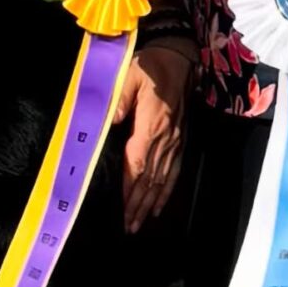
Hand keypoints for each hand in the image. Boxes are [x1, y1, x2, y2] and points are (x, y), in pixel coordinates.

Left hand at [114, 39, 197, 233]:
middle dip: (138, 205)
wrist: (179, 59)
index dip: (129, 189)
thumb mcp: (128, 77)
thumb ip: (116, 101)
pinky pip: (175, 171)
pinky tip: (160, 205)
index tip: (122, 209)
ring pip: (163, 179)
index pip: (137, 164)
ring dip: (151, 204)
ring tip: (140, 223)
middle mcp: (165, 138)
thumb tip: (106, 123)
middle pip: (150, 179)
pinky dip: (167, 191)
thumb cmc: (150, 67)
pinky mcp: (180, 140)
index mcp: (150, 125)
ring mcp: (175, 141)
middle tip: (128, 227)